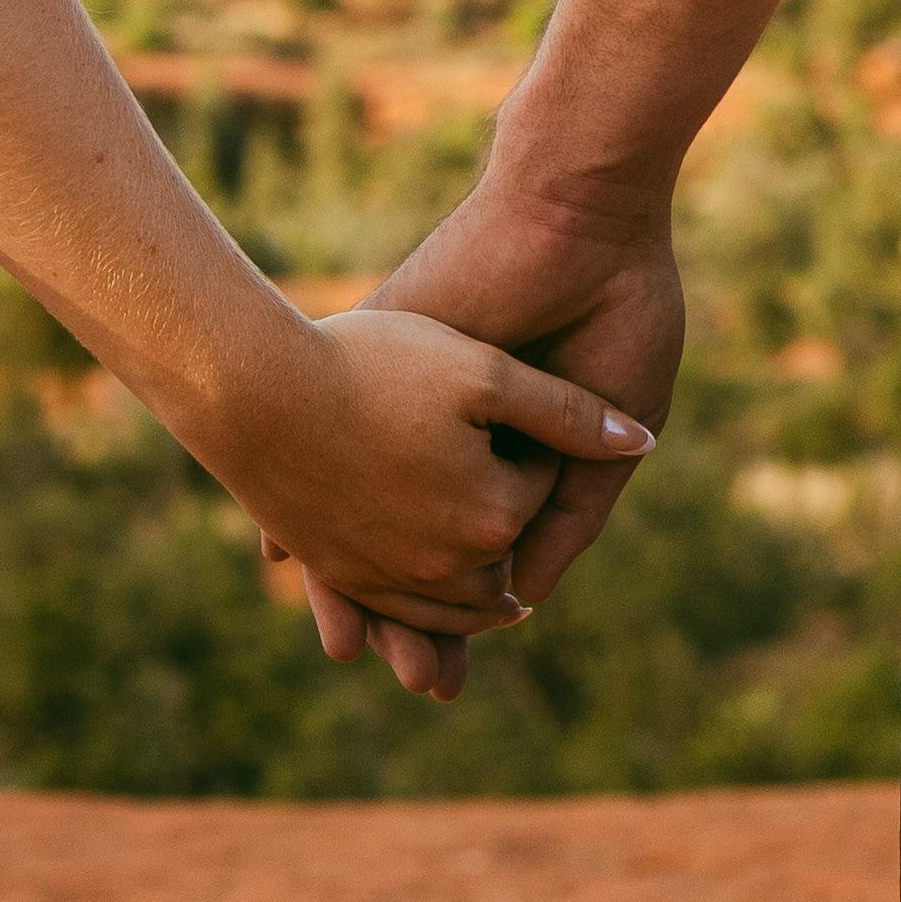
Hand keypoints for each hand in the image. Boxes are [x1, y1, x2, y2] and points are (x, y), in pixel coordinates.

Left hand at [289, 164, 690, 702]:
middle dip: (407, 614)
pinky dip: (306, 491)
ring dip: (353, 574)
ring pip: (363, 500)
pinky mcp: (379, 352)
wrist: (583, 216)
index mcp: (509, 442)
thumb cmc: (616, 309)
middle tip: (407, 685)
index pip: (473, 546)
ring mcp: (410, 390)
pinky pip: (327, 432)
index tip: (446, 677)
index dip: (462, 615)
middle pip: (413, 539)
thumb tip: (524, 594)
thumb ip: (570, 510)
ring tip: (346, 646)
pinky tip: (283, 555)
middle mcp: (449, 424)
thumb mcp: (607, 427)